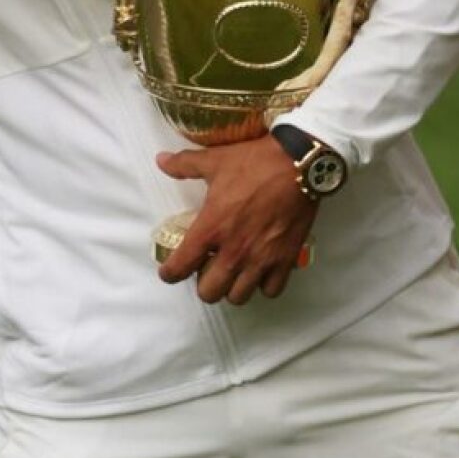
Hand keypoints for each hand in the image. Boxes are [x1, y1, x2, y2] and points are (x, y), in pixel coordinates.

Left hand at [155, 137, 317, 304]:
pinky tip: (259, 271)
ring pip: (238, 297)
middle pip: (209, 293)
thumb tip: (160, 160)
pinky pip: (270, 290)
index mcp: (211, 228)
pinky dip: (263, 285)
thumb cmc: (253, 163)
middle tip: (206, 269)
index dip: (169, 274)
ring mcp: (261, 260)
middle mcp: (233, 252)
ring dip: (231, 288)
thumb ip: (183, 165)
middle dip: (203, 284)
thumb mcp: (213, 160)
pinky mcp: (286, 261)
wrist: (298, 165)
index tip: (169, 272)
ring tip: (232, 273)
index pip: (181, 267)